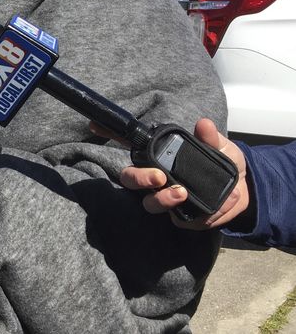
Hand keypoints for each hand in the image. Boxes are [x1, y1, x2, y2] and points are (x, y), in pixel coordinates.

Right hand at [93, 118, 249, 229]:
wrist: (247, 192)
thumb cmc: (226, 165)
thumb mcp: (222, 148)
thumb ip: (211, 138)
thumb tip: (203, 124)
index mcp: (160, 156)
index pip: (130, 144)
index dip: (109, 133)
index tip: (94, 125)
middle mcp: (156, 178)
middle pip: (130, 179)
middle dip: (139, 179)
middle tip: (159, 178)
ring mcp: (165, 199)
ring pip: (148, 203)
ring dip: (162, 199)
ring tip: (182, 193)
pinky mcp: (182, 218)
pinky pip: (181, 218)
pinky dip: (202, 213)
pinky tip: (218, 204)